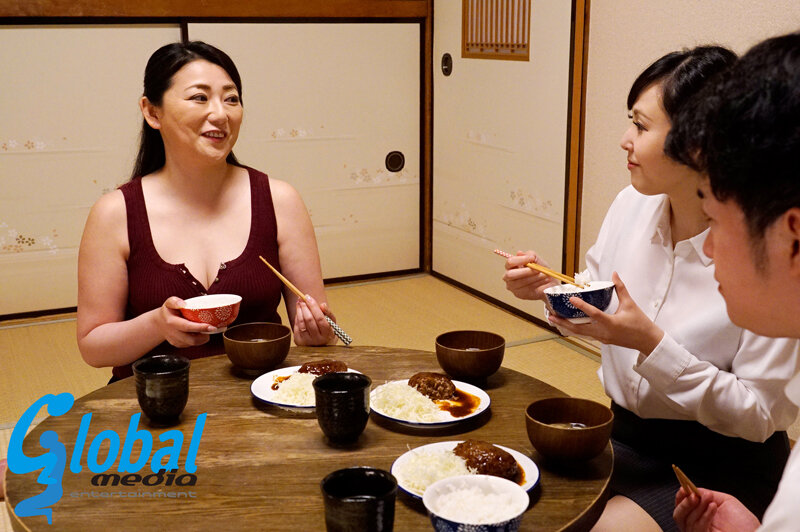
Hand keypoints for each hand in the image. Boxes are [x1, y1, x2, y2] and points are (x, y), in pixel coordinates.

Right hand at [155, 297, 212, 347]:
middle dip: (204, 336)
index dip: (200, 328)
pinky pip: (190, 345)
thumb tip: (183, 304)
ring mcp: (175, 341)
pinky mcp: (178, 345)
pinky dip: (197, 340)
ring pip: (192, 344)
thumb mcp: (169, 303)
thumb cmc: (168, 311)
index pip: (187, 327)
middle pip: (192, 339)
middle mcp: (173, 333)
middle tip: (212, 329)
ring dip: (202, 339)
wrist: (159, 323)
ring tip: (207, 331)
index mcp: (171, 322)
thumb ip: (175, 301)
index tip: (211, 326)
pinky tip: (199, 334)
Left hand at [293, 295, 335, 345]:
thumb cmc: (327, 332)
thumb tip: (322, 304)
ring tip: (299, 302)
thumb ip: (328, 313)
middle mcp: (317, 339)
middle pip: (309, 320)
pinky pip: (297, 326)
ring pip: (301, 322)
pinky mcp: (299, 341)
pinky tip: (299, 311)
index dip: (313, 306)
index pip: (320, 318)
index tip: (308, 297)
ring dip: (299, 310)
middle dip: (304, 307)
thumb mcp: (332, 323)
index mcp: (327, 334)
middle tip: (301, 298)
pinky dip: (297, 317)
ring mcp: (307, 341)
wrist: (321, 346)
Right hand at [502, 250, 558, 300]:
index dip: (521, 259)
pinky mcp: (519, 294)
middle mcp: (508, 277)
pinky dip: (537, 283)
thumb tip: (519, 253)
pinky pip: (527, 289)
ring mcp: (513, 287)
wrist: (548, 283)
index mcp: (510, 266)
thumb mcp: (537, 260)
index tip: (532, 258)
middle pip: (511, 274)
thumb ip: (529, 255)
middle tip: (538, 269)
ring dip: (534, 278)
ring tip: (544, 275)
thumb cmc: (540, 270)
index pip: (510, 262)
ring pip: (521, 282)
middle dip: (526, 271)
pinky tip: (544, 280)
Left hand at [547, 272, 663, 354]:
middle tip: (551, 314)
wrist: (647, 341)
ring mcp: (602, 338)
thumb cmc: (640, 323)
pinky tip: (567, 323)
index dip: (582, 306)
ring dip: (566, 326)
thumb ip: (620, 288)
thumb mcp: (630, 304)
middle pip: (579, 328)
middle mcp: (604, 332)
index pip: (594, 314)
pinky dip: (575, 329)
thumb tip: (614, 274)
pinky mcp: (602, 339)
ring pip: (580, 333)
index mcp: (612, 323)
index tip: (571, 299)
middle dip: (564, 322)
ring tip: (554, 319)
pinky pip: (585, 334)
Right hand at [674, 487, 759, 531]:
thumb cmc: (745, 522)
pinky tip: (713, 507)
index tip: (683, 487)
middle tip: (692, 494)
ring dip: (697, 507)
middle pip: (678, 515)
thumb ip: (708, 494)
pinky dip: (705, 514)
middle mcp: (698, 525)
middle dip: (684, 502)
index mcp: (701, 516)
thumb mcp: (725, 501)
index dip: (680, 497)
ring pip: (686, 520)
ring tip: (709, 499)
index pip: (683, 508)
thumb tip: (693, 489)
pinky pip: (698, 527)